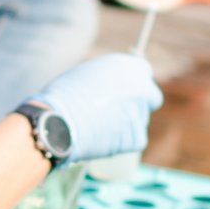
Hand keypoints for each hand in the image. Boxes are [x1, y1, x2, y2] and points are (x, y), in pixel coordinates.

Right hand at [26, 53, 163, 164]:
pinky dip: (122, 142)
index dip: (135, 83)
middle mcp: (140, 87)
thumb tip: (112, 85)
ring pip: (138, 121)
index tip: (128, 91)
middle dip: (140, 105)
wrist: (58, 122)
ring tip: (98, 126)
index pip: (143, 72)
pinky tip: (102, 139)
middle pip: (151, 98)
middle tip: (120, 113)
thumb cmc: (63, 97)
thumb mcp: (87, 75)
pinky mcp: (137, 138)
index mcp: (127, 66)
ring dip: (125, 124)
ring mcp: (141, 113)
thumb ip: (108, 78)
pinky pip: (135, 140)